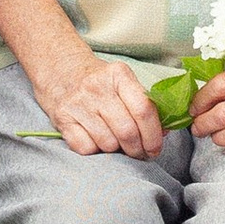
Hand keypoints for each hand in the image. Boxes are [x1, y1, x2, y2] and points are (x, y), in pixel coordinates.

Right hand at [35, 40, 166, 159]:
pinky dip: (95, 151)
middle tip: (140, 153)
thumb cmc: (100, 80)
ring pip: (108, 143)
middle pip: (127, 131)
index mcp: (119, 75)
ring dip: (116, 151)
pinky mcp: (62, 118)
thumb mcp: (123, 81)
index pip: (143, 109)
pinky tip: (97, 141)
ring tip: (117, 144)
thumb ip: (144, 103)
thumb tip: (164, 132)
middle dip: (137, 150)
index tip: (156, 148)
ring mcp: (78, 103)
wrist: (60, 70)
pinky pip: (86, 149)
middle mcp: (97, 87)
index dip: (153, 135)